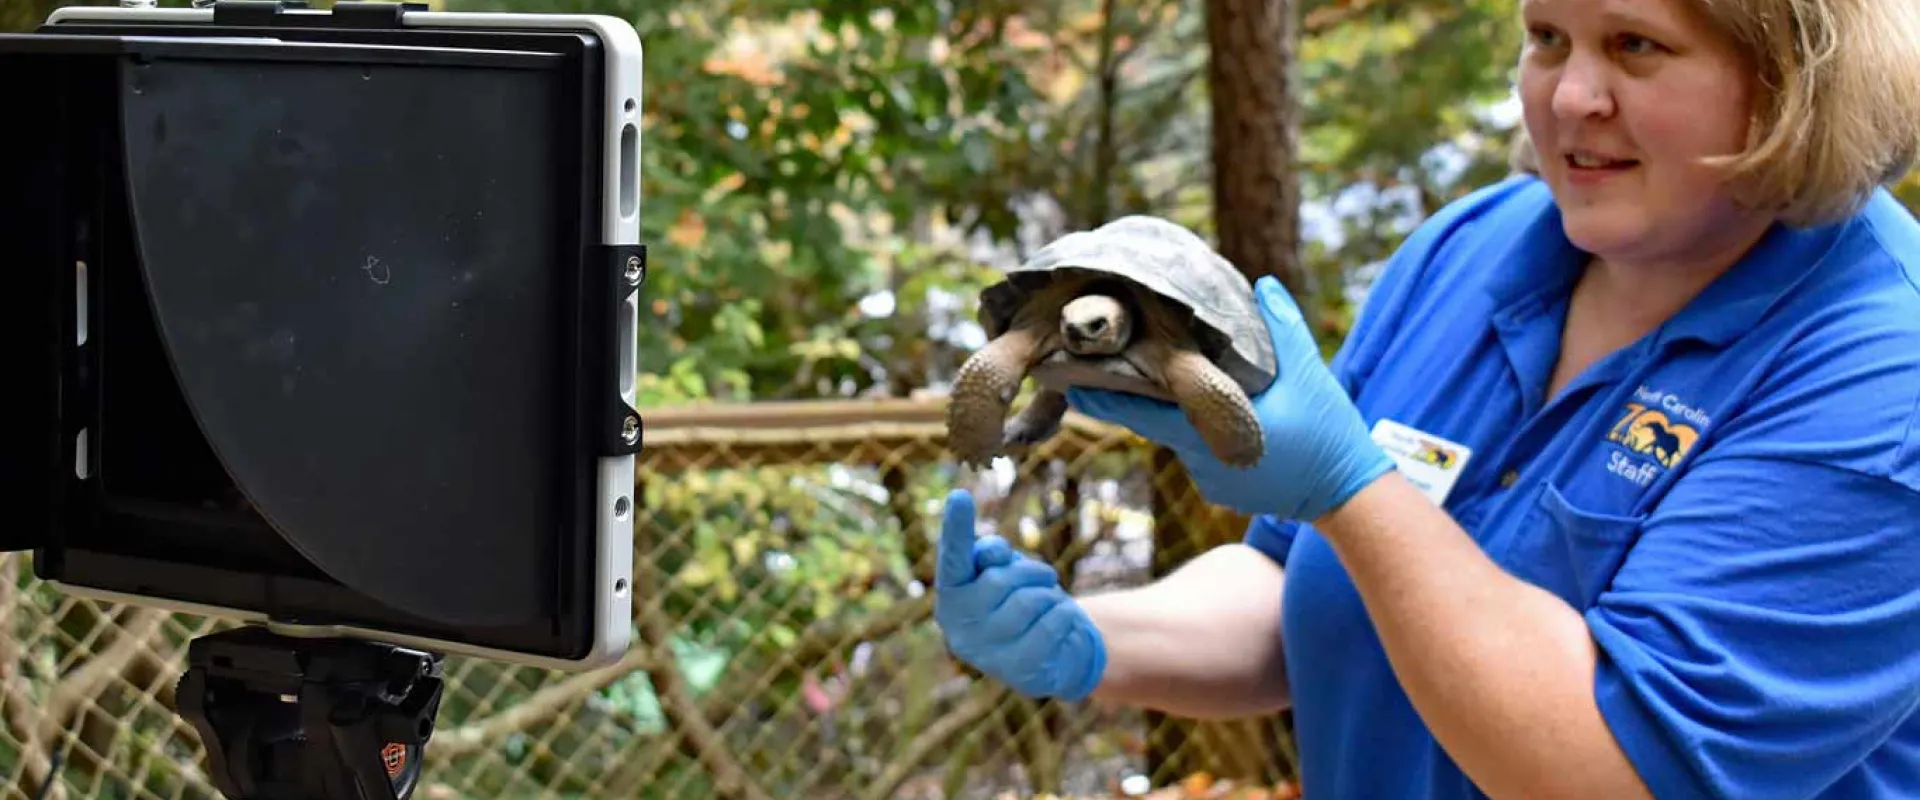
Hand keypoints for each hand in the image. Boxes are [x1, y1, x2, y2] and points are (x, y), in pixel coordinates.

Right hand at [932, 489, 1105, 700]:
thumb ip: (991, 556)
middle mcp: (959, 627)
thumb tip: (991, 553)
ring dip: (1050, 594)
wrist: (1052, 653)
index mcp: (951, 595)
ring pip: (1031, 601)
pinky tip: (1060, 626)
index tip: (960, 495)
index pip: (952, 557)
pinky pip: (1055, 622)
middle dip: (1032, 571)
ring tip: (1047, 605)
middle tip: (1043, 577)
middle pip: (1002, 579)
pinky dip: (1066, 615)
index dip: (956, 527)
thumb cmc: (1021, 600)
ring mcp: (988, 654)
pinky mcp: (1021, 671)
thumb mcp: (1003, 571)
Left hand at [1067, 275, 1393, 521]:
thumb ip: (1282, 326)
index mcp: (1209, 430)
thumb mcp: (1309, 373)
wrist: (1346, 496)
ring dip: (1169, 414)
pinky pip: (1194, 455)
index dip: (1104, 396)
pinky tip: (1203, 417)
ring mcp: (1206, 479)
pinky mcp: (1216, 491)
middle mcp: (1199, 459)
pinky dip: (1194, 436)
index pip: (1143, 411)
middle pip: (1151, 421)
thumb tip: (1261, 282)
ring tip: (1155, 382)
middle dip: (1128, 395)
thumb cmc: (1328, 433)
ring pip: (1175, 438)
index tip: (1067, 379)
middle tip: (1090, 368)